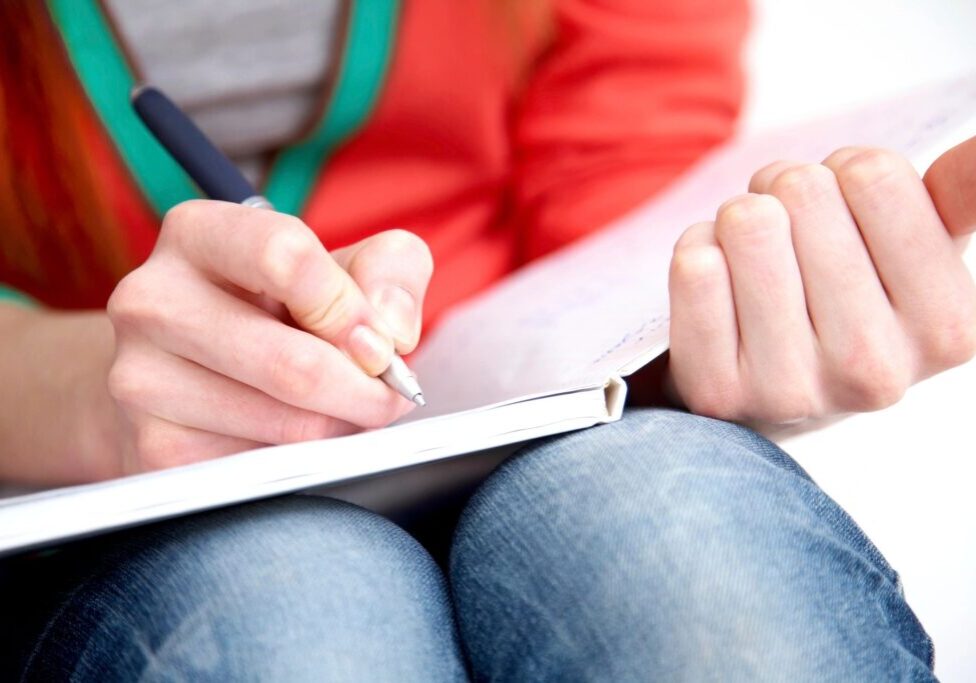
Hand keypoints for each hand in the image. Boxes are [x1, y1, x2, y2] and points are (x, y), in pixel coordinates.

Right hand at [106, 200, 432, 471]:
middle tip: (389, 395)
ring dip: (341, 426)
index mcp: (198, 234)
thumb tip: (389, 331)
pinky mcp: (155, 448)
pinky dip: (305, 458)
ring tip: (342, 409)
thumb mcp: (343, 266)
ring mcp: (142, 378)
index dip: (351, 308)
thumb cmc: (278, 308)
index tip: (379, 340)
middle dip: (365, 389)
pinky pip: (266, 468)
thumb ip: (389, 270)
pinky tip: (297, 433)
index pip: (285, 257)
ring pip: (288, 424)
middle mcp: (152, 301)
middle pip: (292, 363)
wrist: (191, 369)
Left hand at [667, 136, 975, 423]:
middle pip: (802, 191)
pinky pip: (696, 267)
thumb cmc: (844, 298)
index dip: (843, 170)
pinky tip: (716, 288)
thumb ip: (959, 195)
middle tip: (784, 232)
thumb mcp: (915, 252)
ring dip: (736, 219)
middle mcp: (875, 370)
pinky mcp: (719, 393)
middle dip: (782, 190)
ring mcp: (793, 390)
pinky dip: (697, 252)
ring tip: (751, 258)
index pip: (874, 174)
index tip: (843, 209)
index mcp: (948, 326)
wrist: (763, 384)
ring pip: (746, 223)